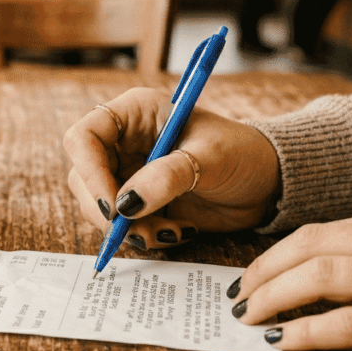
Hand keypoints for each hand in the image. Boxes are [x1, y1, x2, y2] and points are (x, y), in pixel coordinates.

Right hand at [63, 87, 279, 248]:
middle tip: (136, 229)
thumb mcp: (209, 158)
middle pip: (83, 177)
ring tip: (169, 231)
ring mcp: (130, 174)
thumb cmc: (243, 154)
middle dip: (107, 210)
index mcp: (135, 114)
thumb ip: (166, 177)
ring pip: (99, 207)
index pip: (84, 137)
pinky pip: (122, 226)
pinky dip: (144, 236)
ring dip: (128, 228)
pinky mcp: (141, 203)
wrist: (268, 183)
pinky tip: (178, 231)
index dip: (89, 172)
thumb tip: (126, 205)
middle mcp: (124, 143)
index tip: (113, 205)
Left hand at [230, 207, 351, 350]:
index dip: (285, 251)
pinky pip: (351, 323)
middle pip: (313, 244)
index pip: (331, 229)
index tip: (259, 271)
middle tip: (238, 293)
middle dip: (265, 269)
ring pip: (322, 276)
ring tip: (249, 317)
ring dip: (274, 295)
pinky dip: (310, 330)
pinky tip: (286, 340)